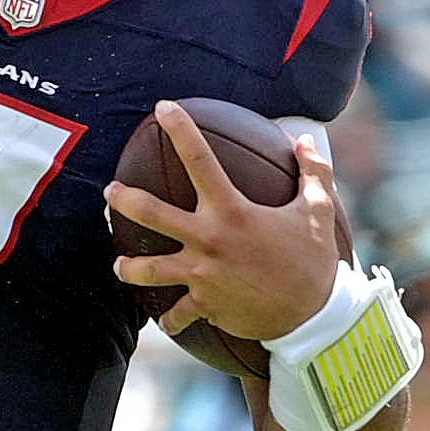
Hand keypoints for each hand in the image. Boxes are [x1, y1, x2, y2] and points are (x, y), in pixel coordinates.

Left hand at [108, 110, 343, 346]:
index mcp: (233, 210)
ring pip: (149, 270)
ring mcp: (202, 274)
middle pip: (151, 213)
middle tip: (111, 192)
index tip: (163, 108)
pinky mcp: (205, 305)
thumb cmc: (315, 260)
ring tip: (119, 265)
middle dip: (123, 199)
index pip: (200, 160)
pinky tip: (164, 322)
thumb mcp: (319, 211)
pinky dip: (170, 320)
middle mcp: (209, 239)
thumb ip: (312, 171)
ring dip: (129, 268)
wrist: (313, 316)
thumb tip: (304, 139)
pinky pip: (177, 315)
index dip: (180, 129)